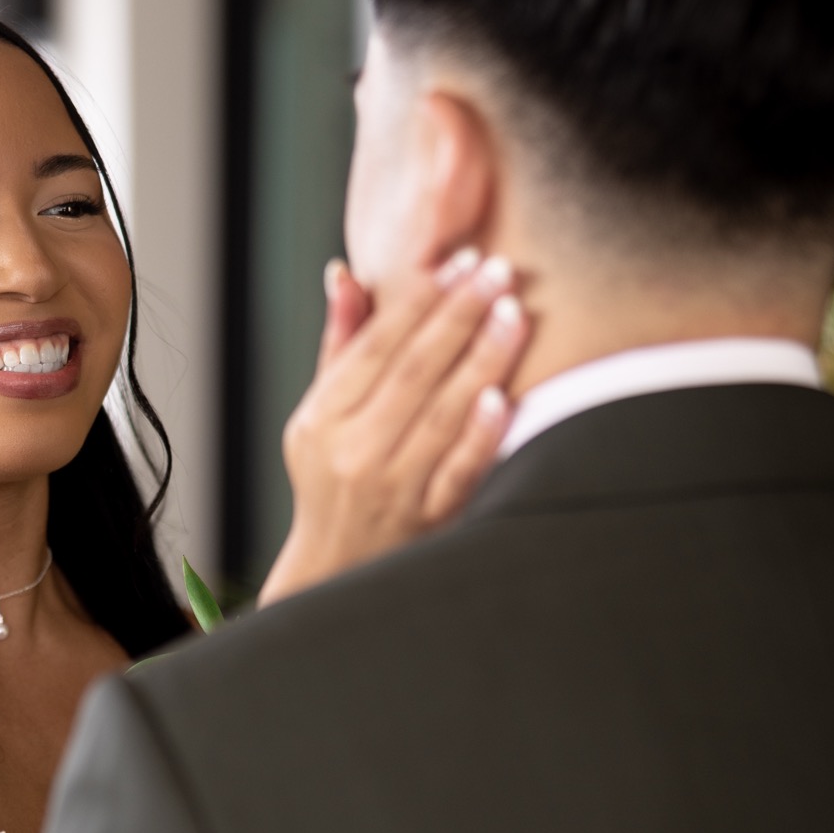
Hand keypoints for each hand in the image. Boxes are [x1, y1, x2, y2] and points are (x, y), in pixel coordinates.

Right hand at [258, 248, 530, 605]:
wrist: (335, 570)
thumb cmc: (332, 481)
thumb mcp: (319, 416)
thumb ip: (339, 346)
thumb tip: (344, 275)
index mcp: (323, 419)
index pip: (375, 346)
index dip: (418, 299)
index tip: (457, 262)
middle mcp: (353, 451)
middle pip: (412, 371)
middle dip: (458, 315)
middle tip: (497, 270)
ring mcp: (391, 488)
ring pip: (441, 414)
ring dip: (481, 359)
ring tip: (514, 312)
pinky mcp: (426, 520)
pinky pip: (459, 472)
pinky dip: (480, 435)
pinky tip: (504, 397)